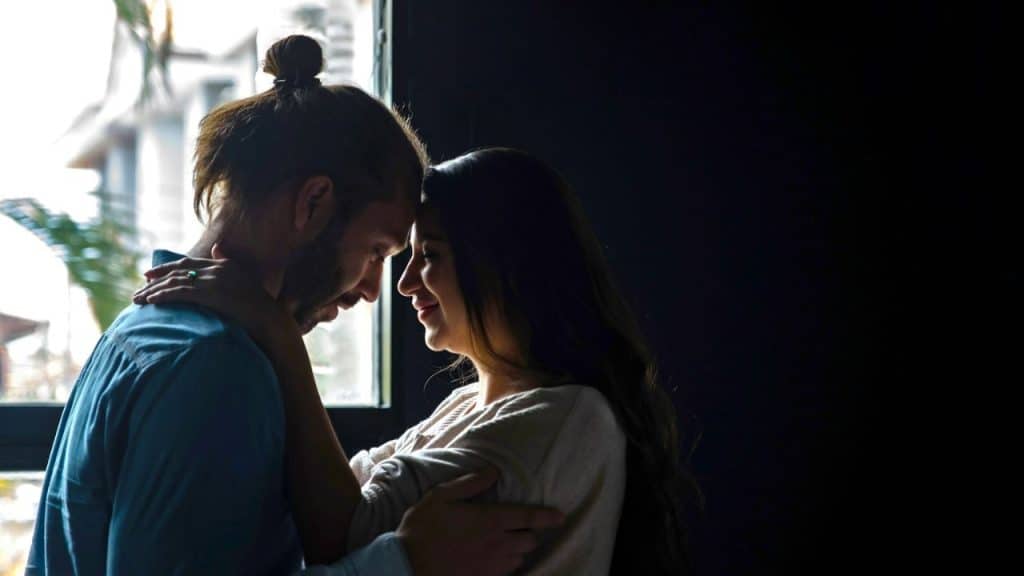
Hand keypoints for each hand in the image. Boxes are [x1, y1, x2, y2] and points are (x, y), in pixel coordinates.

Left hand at [132, 244, 292, 341]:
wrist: (269, 319)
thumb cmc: (259, 306)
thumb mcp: (243, 279)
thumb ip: (227, 263)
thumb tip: (216, 247)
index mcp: (223, 265)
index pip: (189, 262)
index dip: (168, 267)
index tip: (152, 273)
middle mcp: (216, 269)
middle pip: (178, 270)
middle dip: (157, 277)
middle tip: (140, 285)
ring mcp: (212, 281)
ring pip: (175, 282)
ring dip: (154, 290)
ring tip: (138, 299)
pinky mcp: (209, 294)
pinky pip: (179, 293)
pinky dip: (162, 296)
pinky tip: (151, 301)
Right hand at [397, 467, 564, 575]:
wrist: (406, 566)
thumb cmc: (422, 528)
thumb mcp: (442, 496)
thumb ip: (470, 483)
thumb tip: (494, 471)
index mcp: (490, 520)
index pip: (529, 517)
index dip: (548, 517)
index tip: (561, 517)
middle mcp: (497, 545)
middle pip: (529, 541)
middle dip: (528, 533)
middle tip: (518, 527)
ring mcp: (491, 566)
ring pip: (519, 559)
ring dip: (518, 550)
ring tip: (507, 543)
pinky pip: (507, 574)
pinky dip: (507, 566)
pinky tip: (496, 560)